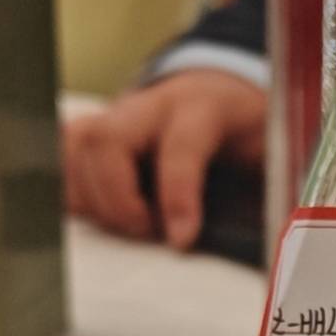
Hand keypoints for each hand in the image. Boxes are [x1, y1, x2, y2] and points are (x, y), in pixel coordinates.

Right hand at [64, 70, 267, 248]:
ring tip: (131, 225)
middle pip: (107, 140)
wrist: (222, 92)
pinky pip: (62, 156)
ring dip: (93, 199)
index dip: (178, 196)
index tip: (181, 242)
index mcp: (205, 107)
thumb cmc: (247, 132)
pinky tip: (101, 214)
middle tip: (147, 232)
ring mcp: (117, 112)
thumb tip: (272, 243)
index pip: (181, 145)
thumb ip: (267, 189)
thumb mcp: (271, 153)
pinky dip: (73, 192)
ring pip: (77, 147)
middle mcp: (153, 103)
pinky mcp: (93, 128)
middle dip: (119, 200)